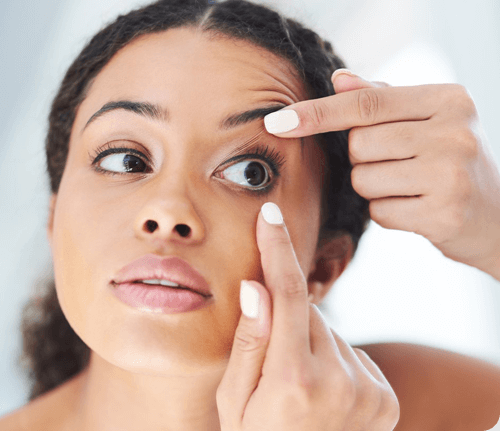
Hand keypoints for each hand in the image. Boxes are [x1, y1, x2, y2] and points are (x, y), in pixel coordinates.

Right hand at [216, 202, 399, 430]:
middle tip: (273, 366)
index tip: (272, 215)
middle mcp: (338, 382)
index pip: (287, 293)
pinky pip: (350, 352)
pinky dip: (333, 361)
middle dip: (287, 320)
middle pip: (309, 312)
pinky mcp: (385, 397)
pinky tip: (322, 395)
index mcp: (292, 381)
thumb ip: (248, 342)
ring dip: (309, 344)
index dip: (277, 249)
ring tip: (298, 388)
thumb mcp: (232, 401)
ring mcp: (368, 390)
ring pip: (329, 332)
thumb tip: (256, 286)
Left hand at [264, 70, 499, 279]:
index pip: (366, 103)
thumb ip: (382, 100)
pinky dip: (388, 213)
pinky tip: (417, 209)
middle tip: (401, 165)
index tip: (277, 121)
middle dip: (363, 159)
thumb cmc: (451, 163)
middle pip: (358, 145)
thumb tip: (338, 79)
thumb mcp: (429, 121)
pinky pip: (379, 212)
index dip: (317, 113)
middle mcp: (453, 131)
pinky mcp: (444, 213)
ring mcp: (450, 173)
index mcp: (448, 99)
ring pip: (363, 180)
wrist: (499, 217)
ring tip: (411, 187)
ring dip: (374, 188)